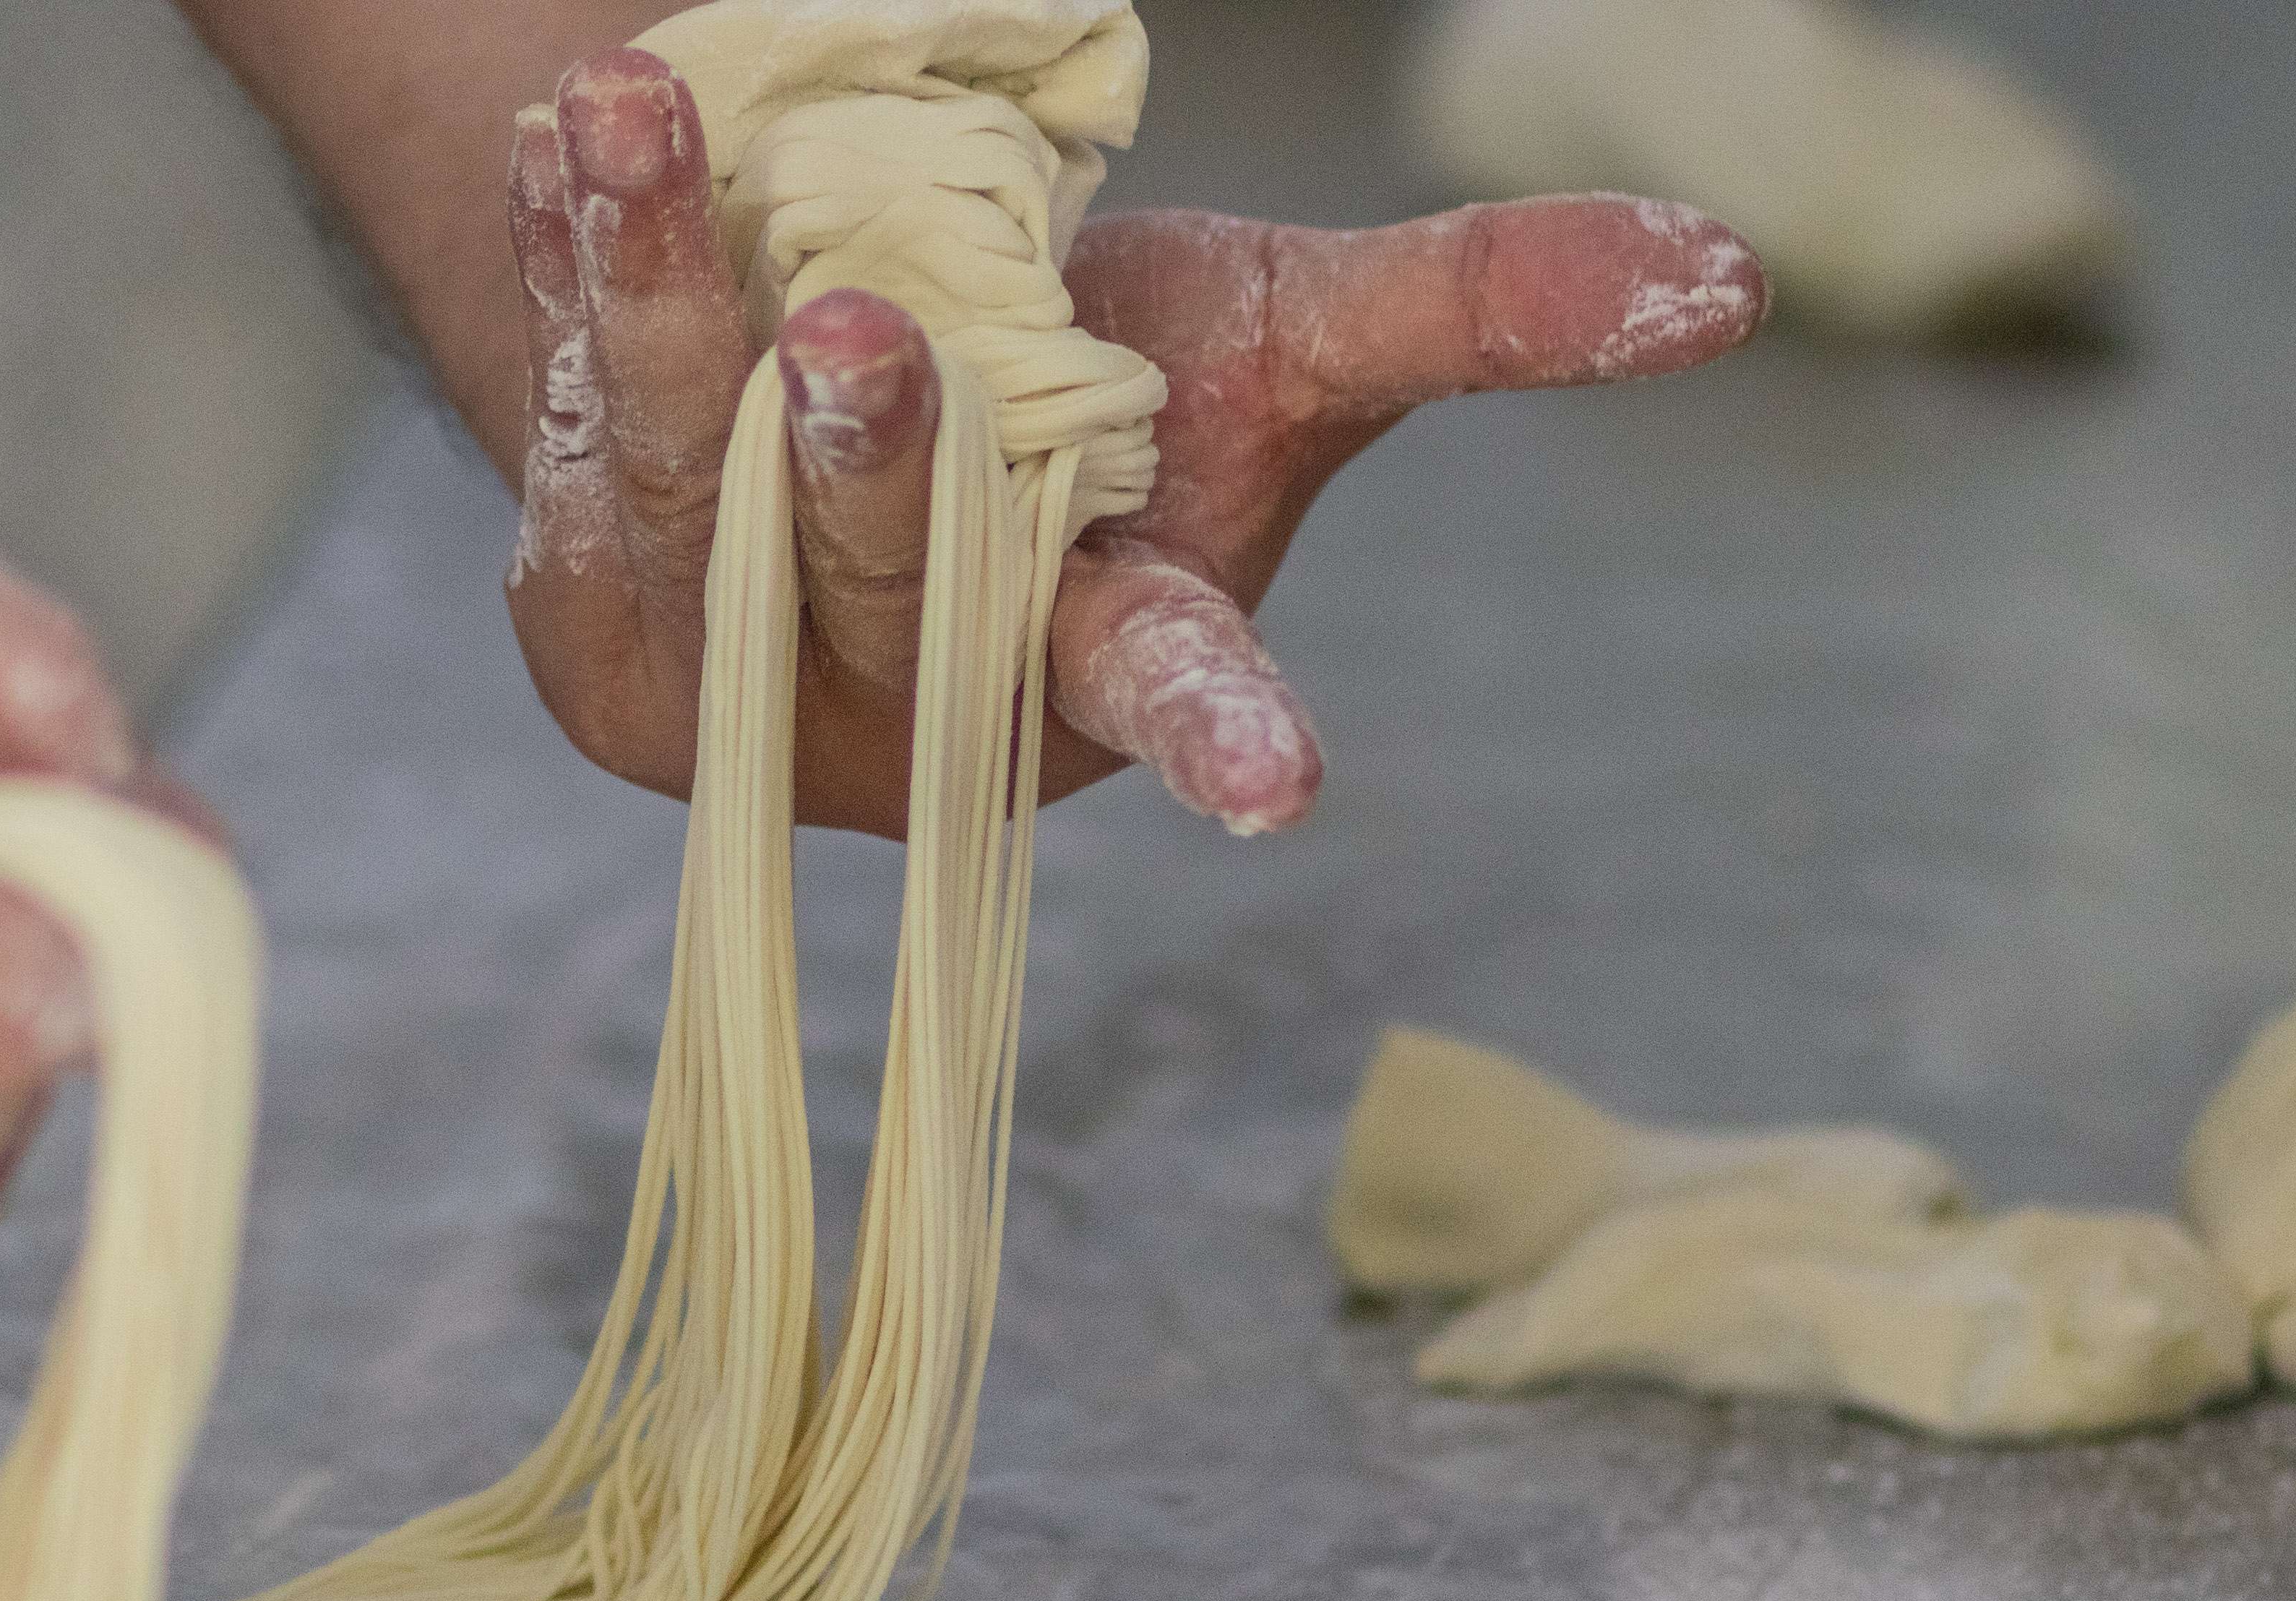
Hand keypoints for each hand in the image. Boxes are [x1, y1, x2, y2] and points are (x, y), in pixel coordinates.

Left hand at [504, 48, 1767, 837]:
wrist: (855, 418)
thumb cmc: (1090, 405)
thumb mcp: (1285, 346)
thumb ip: (1480, 312)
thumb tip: (1730, 280)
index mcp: (1088, 656)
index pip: (1159, 685)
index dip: (1215, 720)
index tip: (1281, 781)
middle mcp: (909, 688)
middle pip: (882, 562)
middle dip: (870, 445)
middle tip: (860, 331)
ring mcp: (732, 664)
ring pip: (688, 474)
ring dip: (657, 297)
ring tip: (629, 123)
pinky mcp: (593, 622)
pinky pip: (566, 428)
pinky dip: (571, 273)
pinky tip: (571, 153)